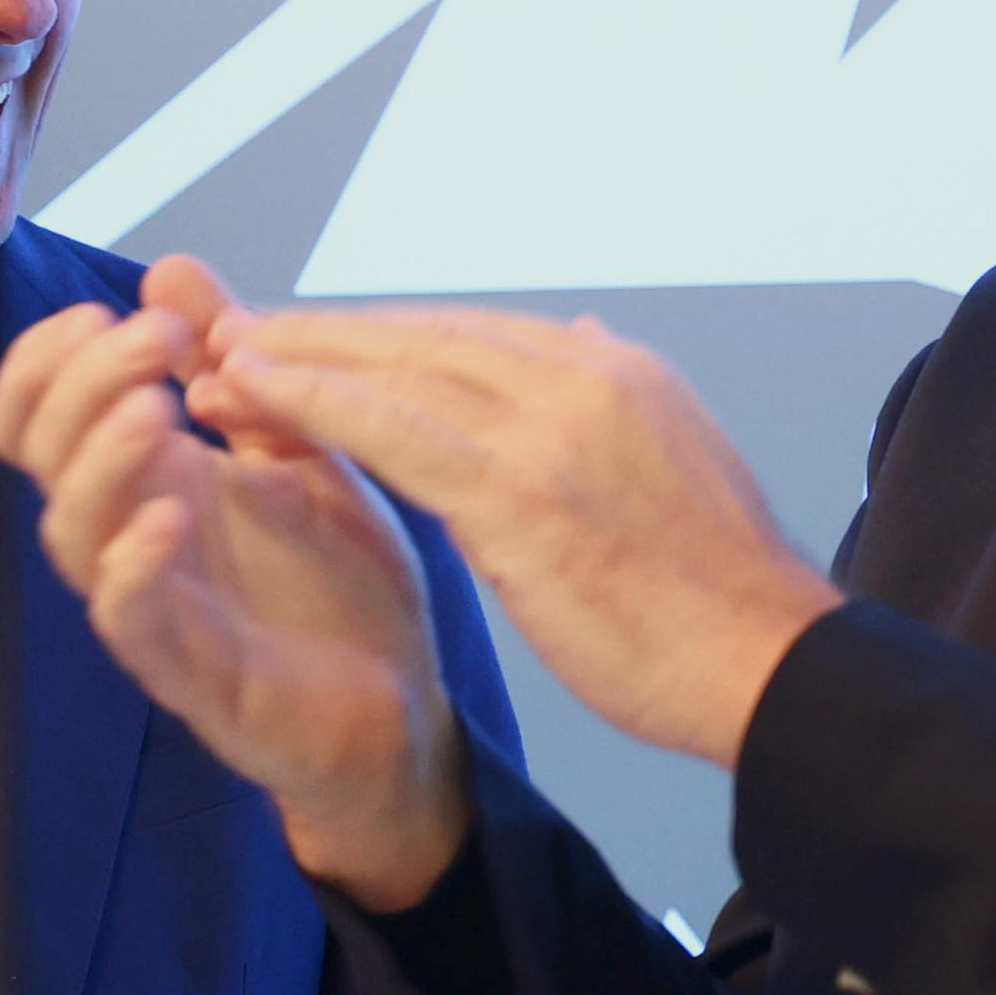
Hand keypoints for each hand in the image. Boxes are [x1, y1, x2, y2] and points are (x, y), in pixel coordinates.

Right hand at [0, 257, 471, 908]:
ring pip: (70, 531)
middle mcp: (136, 533)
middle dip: (82, 381)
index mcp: (154, 476)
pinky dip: (133, 567)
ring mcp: (156, 603)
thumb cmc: (342, 585)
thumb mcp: (304, 445)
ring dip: (99, 460)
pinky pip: (128, 622)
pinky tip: (168, 517)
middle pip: (42, 452)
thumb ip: (244, 364)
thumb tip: (172, 271)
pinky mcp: (189, 674)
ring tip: (155, 410)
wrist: (405, 711)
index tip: (135, 314)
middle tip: (156, 343)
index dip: (58, 353)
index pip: (44, 407)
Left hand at [189, 305, 841, 768]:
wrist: (774, 666)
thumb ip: (615, 398)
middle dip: (325, 333)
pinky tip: (257, 393)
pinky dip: (315, 402)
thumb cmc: (723, 597)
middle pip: (424, 336)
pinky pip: (393, 430)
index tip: (312, 339)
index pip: (471, 334)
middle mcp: (585, 378)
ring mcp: (553, 428)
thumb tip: (582, 337)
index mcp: (620, 373)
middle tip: (237, 327)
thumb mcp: (679, 460)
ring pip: (397, 368)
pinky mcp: (522, 492)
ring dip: (298, 358)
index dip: (379, 336)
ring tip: (221, 355)